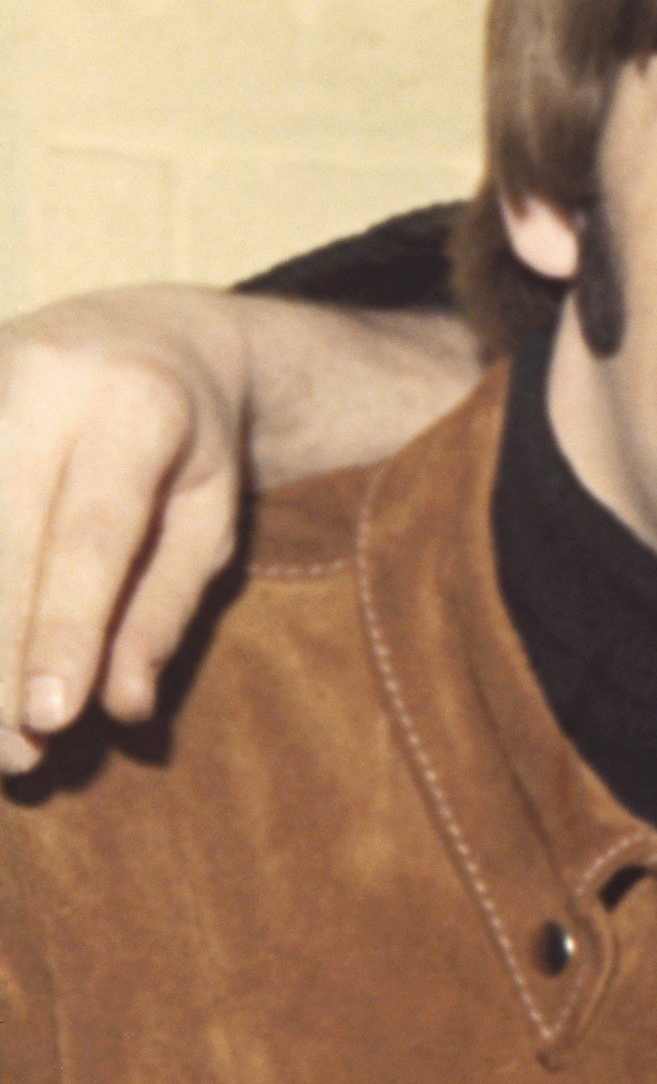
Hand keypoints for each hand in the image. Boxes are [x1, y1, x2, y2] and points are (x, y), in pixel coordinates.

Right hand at [0, 288, 256, 773]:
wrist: (141, 332)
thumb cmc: (187, 442)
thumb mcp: (210, 512)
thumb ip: (165, 605)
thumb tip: (125, 706)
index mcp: (135, 404)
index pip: (89, 535)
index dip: (61, 630)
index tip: (48, 718)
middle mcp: (38, 385)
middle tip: (16, 751)